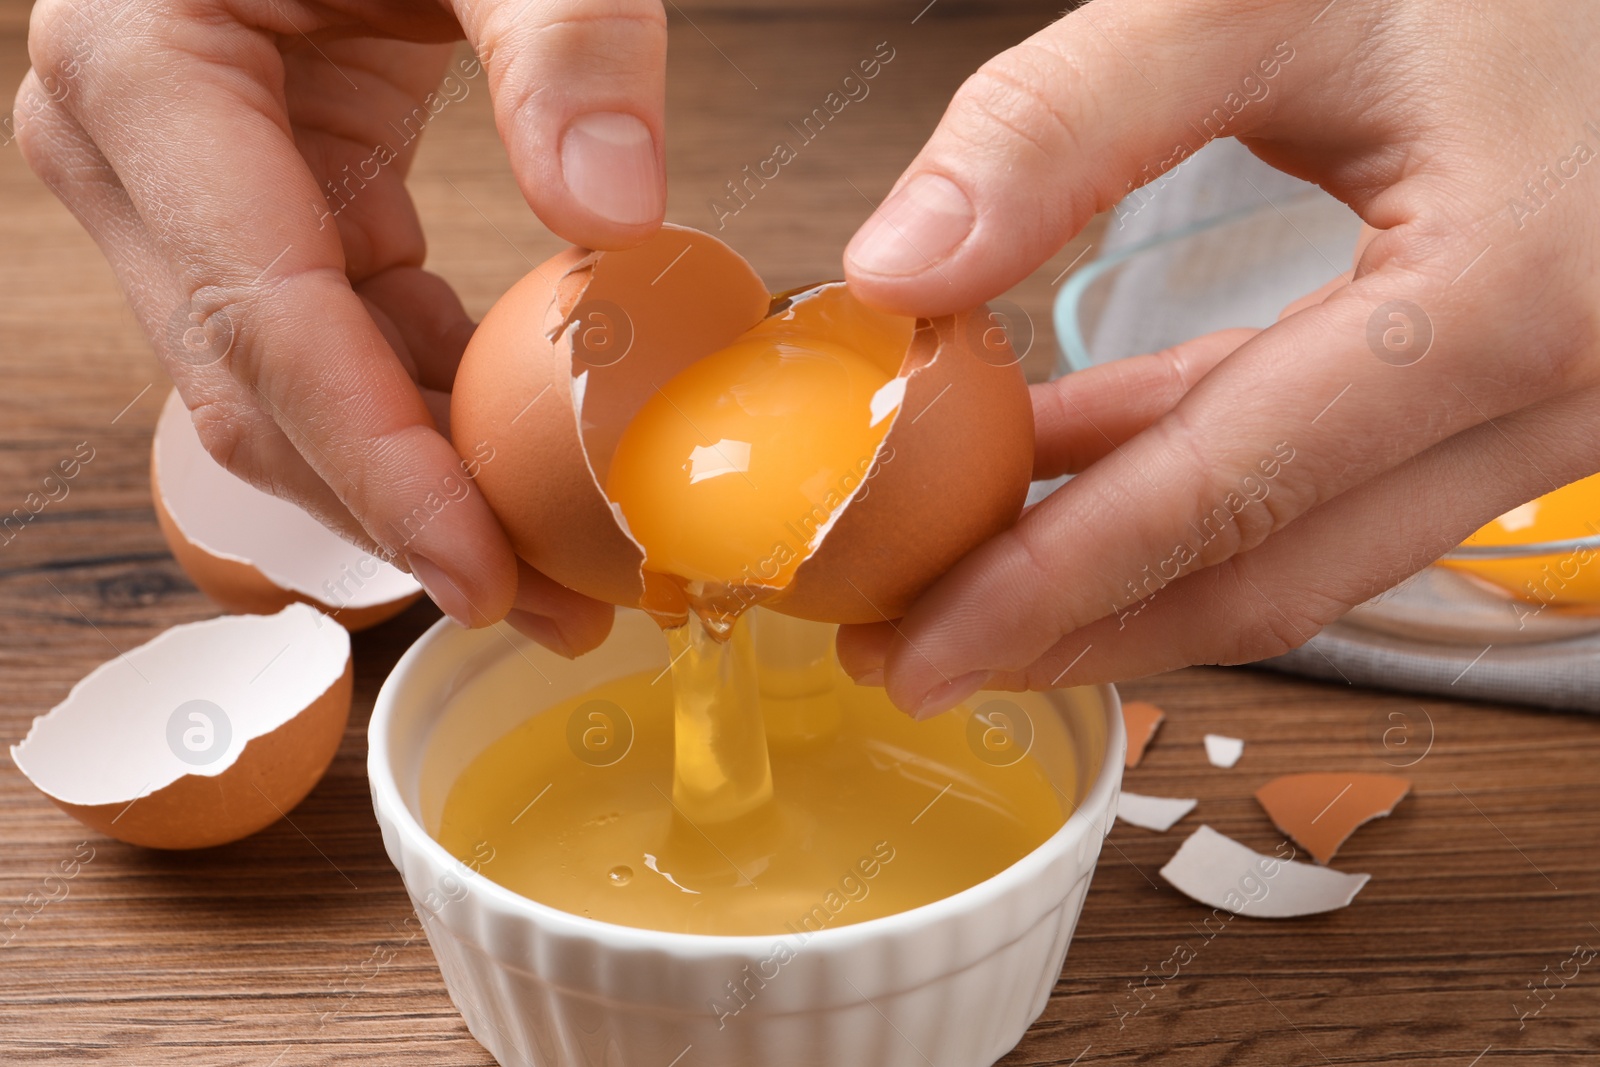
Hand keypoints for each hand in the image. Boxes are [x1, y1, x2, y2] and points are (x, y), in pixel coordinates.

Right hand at [15, 0, 669, 652]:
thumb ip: (561, 38)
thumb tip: (615, 216)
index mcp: (147, 74)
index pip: (269, 325)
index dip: (384, 472)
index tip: (489, 578)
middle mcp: (129, 145)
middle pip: (261, 391)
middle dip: (406, 515)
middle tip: (554, 607)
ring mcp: (180, 180)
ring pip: (289, 386)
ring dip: (421, 484)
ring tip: (558, 565)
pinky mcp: (252, 194)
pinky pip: (332, 333)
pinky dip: (423, 404)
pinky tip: (518, 460)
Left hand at [835, 0, 1599, 715]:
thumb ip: (1067, 124)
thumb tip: (899, 270)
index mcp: (1501, 298)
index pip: (1222, 496)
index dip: (1051, 587)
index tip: (924, 648)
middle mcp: (1555, 393)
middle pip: (1270, 576)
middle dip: (1078, 626)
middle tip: (923, 655)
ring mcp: (1553, 408)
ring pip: (1307, 548)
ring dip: (1131, 569)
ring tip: (973, 575)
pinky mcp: (1519, 389)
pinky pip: (1337, 476)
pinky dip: (1200, 484)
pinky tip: (1075, 464)